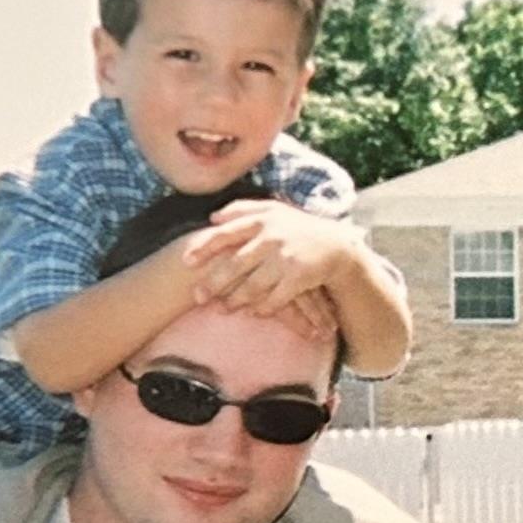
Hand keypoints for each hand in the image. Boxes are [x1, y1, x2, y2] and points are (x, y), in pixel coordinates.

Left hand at [185, 199, 350, 314]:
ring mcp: (286, 257)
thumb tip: (213, 217)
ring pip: (253, 284)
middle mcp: (272, 237)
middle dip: (214, 282)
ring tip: (223, 309)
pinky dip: (263, 307)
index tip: (185, 262)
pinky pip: (275, 297)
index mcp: (262, 220)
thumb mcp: (274, 211)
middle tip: (197, 297)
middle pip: (236, 263)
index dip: (204, 247)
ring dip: (236, 300)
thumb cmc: (299, 228)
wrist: (337, 246)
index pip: (227, 233)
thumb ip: (244, 210)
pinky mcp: (299, 276)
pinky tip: (254, 313)